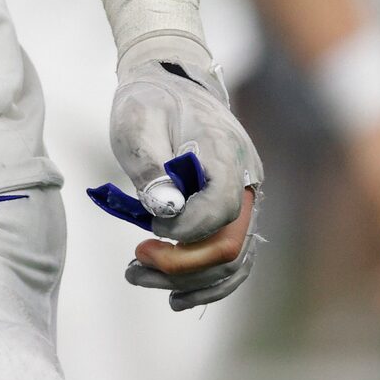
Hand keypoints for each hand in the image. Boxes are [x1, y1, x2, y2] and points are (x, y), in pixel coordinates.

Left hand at [90, 39, 264, 309]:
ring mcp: (243, 200)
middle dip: (182, 265)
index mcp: (227, 154)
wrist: (171, 83)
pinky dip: (206, 283)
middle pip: (229, 245)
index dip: (185, 229)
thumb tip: (162, 209)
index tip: (146, 229)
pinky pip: (231, 260)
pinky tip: (173, 296)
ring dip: (188, 280)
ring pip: (233, 261)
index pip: (219, 210)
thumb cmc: (151, 101)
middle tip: (134, 264)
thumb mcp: (138, 119)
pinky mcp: (231, 213)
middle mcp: (245, 182)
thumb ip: (150, 161)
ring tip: (138, 277)